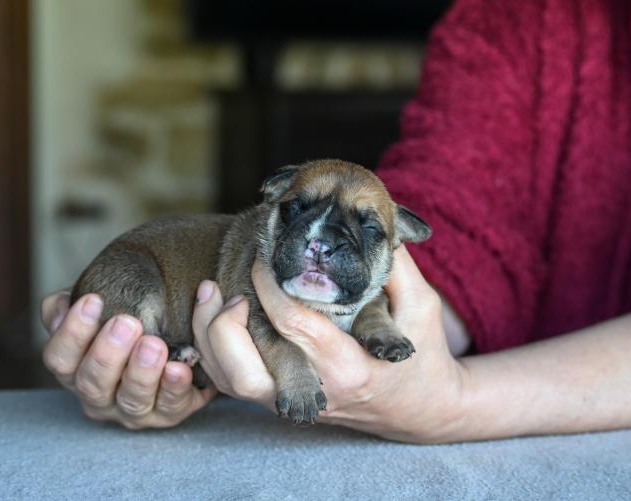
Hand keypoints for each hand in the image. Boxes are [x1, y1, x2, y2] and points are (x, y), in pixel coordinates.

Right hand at [40, 291, 215, 428]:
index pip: (59, 358)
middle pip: (92, 384)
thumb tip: (63, 308)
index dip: (73, 332)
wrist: (178, 338)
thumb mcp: (95, 307)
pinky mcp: (167, 414)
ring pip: (130, 400)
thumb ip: (69, 304)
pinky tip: (179, 368)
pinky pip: (170, 406)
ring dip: (141, 373)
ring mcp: (131, 411)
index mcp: (75, 369)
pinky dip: (175, 388)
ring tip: (154, 345)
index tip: (93, 300)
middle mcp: (98, 396)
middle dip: (108, 354)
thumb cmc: (125, 323)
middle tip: (126, 323)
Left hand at [191, 246, 467, 442]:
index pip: (293, 324)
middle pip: (243, 371)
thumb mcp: (422, 307)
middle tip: (220, 285)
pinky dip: (212, 352)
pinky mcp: (280, 401)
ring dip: (207, 337)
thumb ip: (395, 265)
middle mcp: (313, 391)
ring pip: (229, 382)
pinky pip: (231, 384)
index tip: (263, 254)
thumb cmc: (422, 355)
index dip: (269, 285)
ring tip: (210, 292)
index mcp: (348, 368)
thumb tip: (368, 220)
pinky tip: (215, 316)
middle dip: (220, 324)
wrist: (422, 409)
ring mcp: (293, 400)